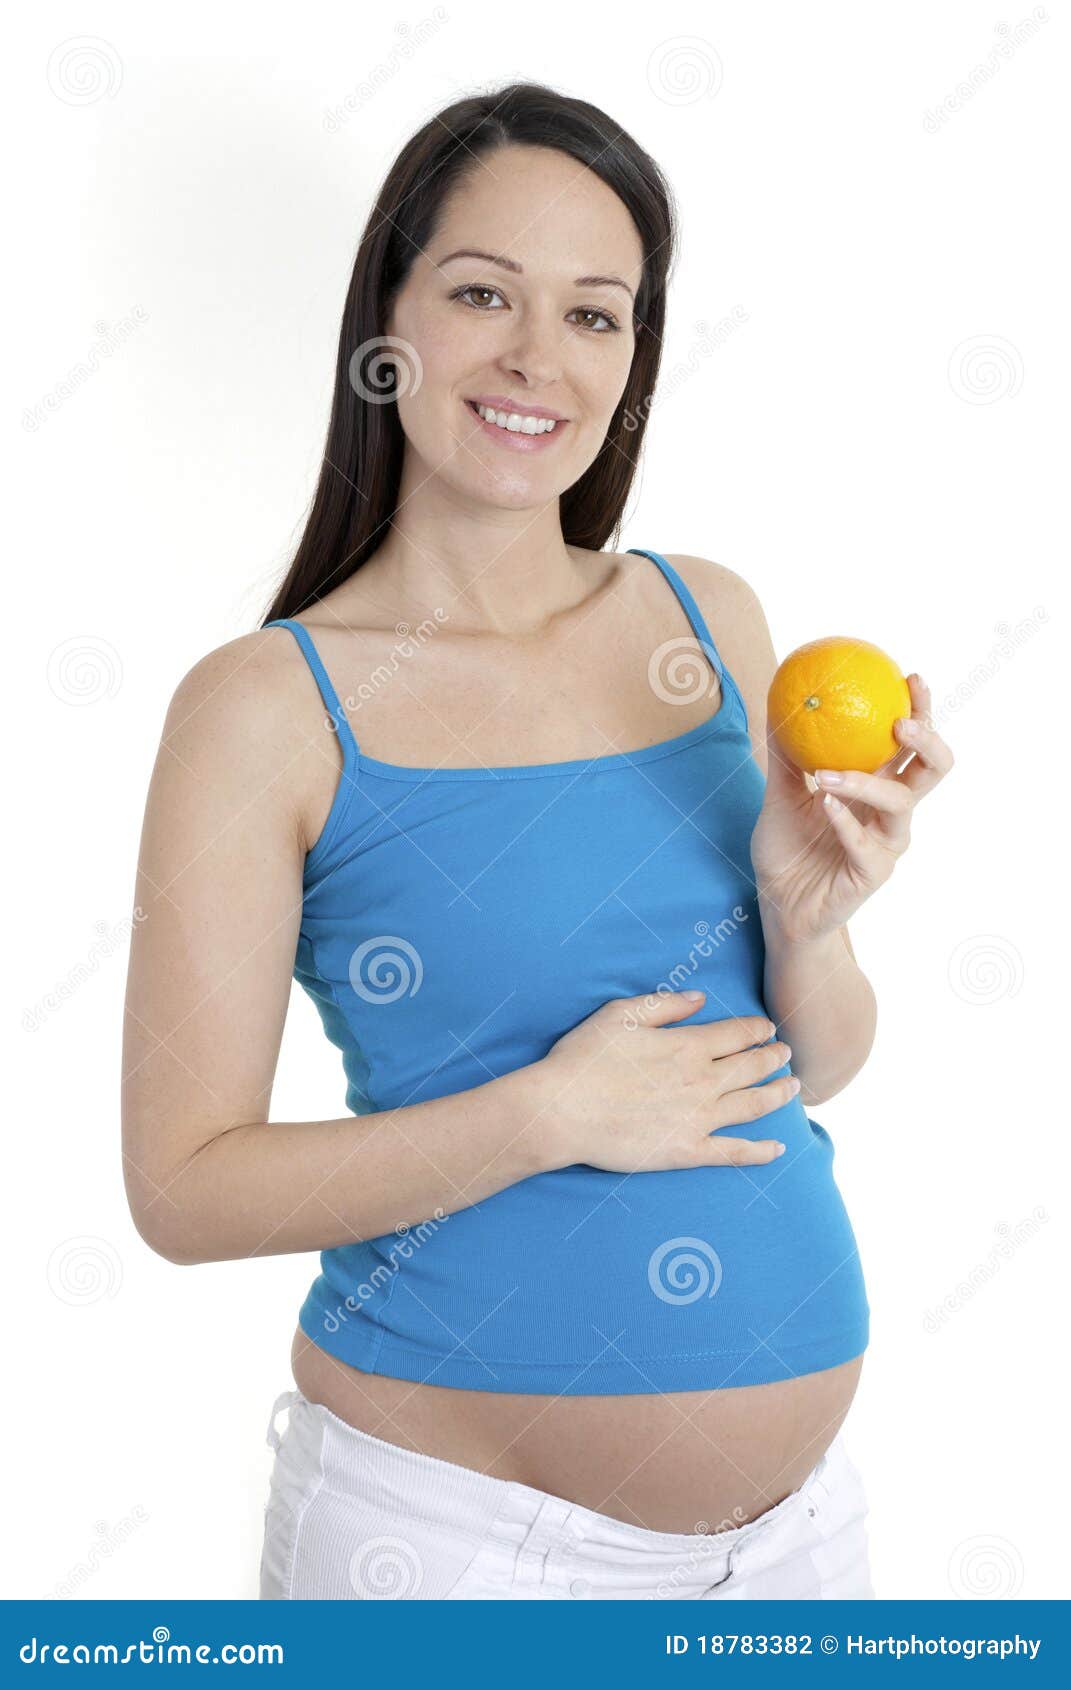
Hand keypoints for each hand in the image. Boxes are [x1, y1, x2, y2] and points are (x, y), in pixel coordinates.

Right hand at [537, 990, 797, 1172]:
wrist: (562, 1111)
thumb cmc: (584, 1059)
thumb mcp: (620, 1015)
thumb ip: (665, 1005)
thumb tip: (700, 998)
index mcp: (687, 1045)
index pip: (737, 1033)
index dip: (757, 1028)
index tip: (767, 1027)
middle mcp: (702, 1081)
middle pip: (753, 1066)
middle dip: (775, 1057)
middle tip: (787, 1053)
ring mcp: (699, 1118)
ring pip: (754, 1105)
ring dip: (779, 1094)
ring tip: (794, 1088)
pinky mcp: (688, 1151)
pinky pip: (734, 1152)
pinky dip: (760, 1151)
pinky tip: (778, 1149)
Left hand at [751, 674, 953, 944]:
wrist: (778, 906)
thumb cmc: (786, 850)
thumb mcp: (779, 796)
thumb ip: (786, 756)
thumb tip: (780, 703)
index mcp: (877, 788)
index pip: (911, 745)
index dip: (920, 711)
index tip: (909, 678)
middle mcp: (890, 813)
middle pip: (932, 770)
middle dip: (926, 740)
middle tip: (900, 721)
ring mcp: (887, 844)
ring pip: (901, 804)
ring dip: (868, 781)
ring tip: (829, 771)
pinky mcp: (873, 873)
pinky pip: (866, 843)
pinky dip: (845, 820)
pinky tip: (826, 802)